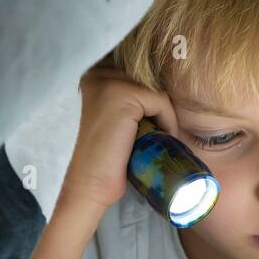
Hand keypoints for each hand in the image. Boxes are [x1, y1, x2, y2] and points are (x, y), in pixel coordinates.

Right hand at [58, 58, 180, 211]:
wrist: (90, 185)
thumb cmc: (108, 157)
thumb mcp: (120, 120)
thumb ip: (133, 100)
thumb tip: (165, 91)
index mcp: (94, 76)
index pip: (141, 77)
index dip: (152, 104)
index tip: (151, 126)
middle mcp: (97, 74)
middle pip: (151, 82)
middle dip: (159, 109)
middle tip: (154, 136)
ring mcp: (107, 82)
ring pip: (158, 92)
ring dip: (165, 117)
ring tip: (153, 140)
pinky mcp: (121, 95)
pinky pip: (161, 101)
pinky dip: (167, 122)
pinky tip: (156, 140)